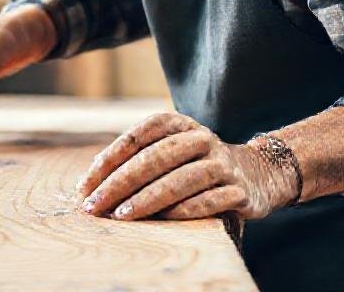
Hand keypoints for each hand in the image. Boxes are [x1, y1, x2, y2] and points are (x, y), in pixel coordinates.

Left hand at [76, 112, 297, 221]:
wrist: (257, 173)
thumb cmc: (196, 163)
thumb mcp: (171, 150)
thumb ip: (138, 159)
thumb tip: (91, 185)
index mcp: (179, 124)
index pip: (139, 135)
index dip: (110, 158)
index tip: (86, 184)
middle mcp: (201, 139)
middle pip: (156, 158)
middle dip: (120, 183)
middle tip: (95, 205)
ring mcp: (222, 164)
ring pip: (181, 179)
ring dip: (148, 199)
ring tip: (122, 215)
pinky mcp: (240, 190)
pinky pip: (209, 200)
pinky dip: (185, 210)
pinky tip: (163, 220)